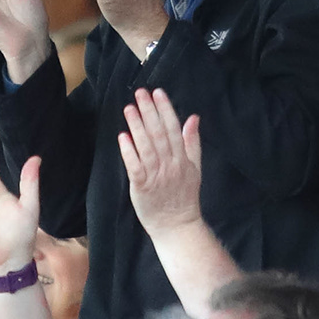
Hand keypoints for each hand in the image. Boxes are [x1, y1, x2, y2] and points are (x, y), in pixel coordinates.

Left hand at [117, 91, 207, 235]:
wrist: (177, 225)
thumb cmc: (184, 196)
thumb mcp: (195, 167)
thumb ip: (192, 142)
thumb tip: (193, 117)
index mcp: (182, 159)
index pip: (173, 129)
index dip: (165, 110)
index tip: (158, 92)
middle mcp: (170, 164)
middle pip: (159, 134)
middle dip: (149, 111)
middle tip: (140, 93)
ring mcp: (156, 175)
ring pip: (146, 146)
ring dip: (137, 126)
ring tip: (129, 108)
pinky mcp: (142, 186)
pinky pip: (135, 165)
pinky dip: (129, 151)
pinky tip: (123, 136)